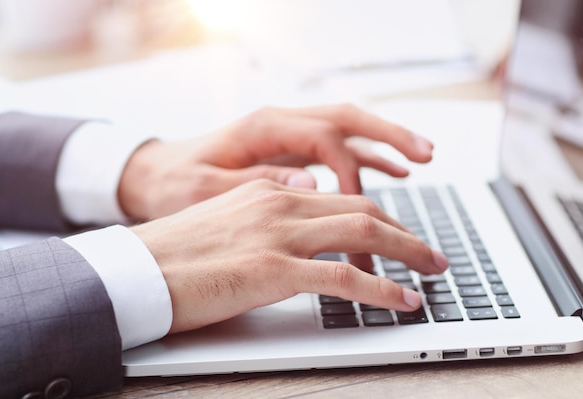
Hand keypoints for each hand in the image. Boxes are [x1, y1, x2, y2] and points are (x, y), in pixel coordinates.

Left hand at [118, 104, 433, 220]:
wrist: (155, 176)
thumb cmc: (175, 184)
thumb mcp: (205, 189)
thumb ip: (255, 185)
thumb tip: (310, 182)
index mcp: (262, 128)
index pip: (324, 139)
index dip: (351, 172)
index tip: (363, 212)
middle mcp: (281, 125)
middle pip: (347, 119)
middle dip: (389, 134)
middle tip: (426, 153)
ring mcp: (287, 137)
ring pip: (348, 131)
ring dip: (385, 142)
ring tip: (423, 157)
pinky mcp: (290, 153)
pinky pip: (338, 150)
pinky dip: (366, 158)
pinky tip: (391, 170)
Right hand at [130, 179, 447, 332]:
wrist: (135, 269)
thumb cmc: (176, 253)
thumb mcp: (228, 223)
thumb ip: (267, 219)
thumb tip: (301, 229)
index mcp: (269, 192)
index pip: (341, 198)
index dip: (380, 217)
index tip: (401, 235)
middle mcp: (279, 204)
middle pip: (362, 210)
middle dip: (406, 233)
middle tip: (431, 254)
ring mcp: (277, 235)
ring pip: (362, 233)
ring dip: (407, 252)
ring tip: (433, 271)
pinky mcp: (271, 269)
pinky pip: (342, 278)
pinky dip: (381, 290)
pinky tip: (402, 302)